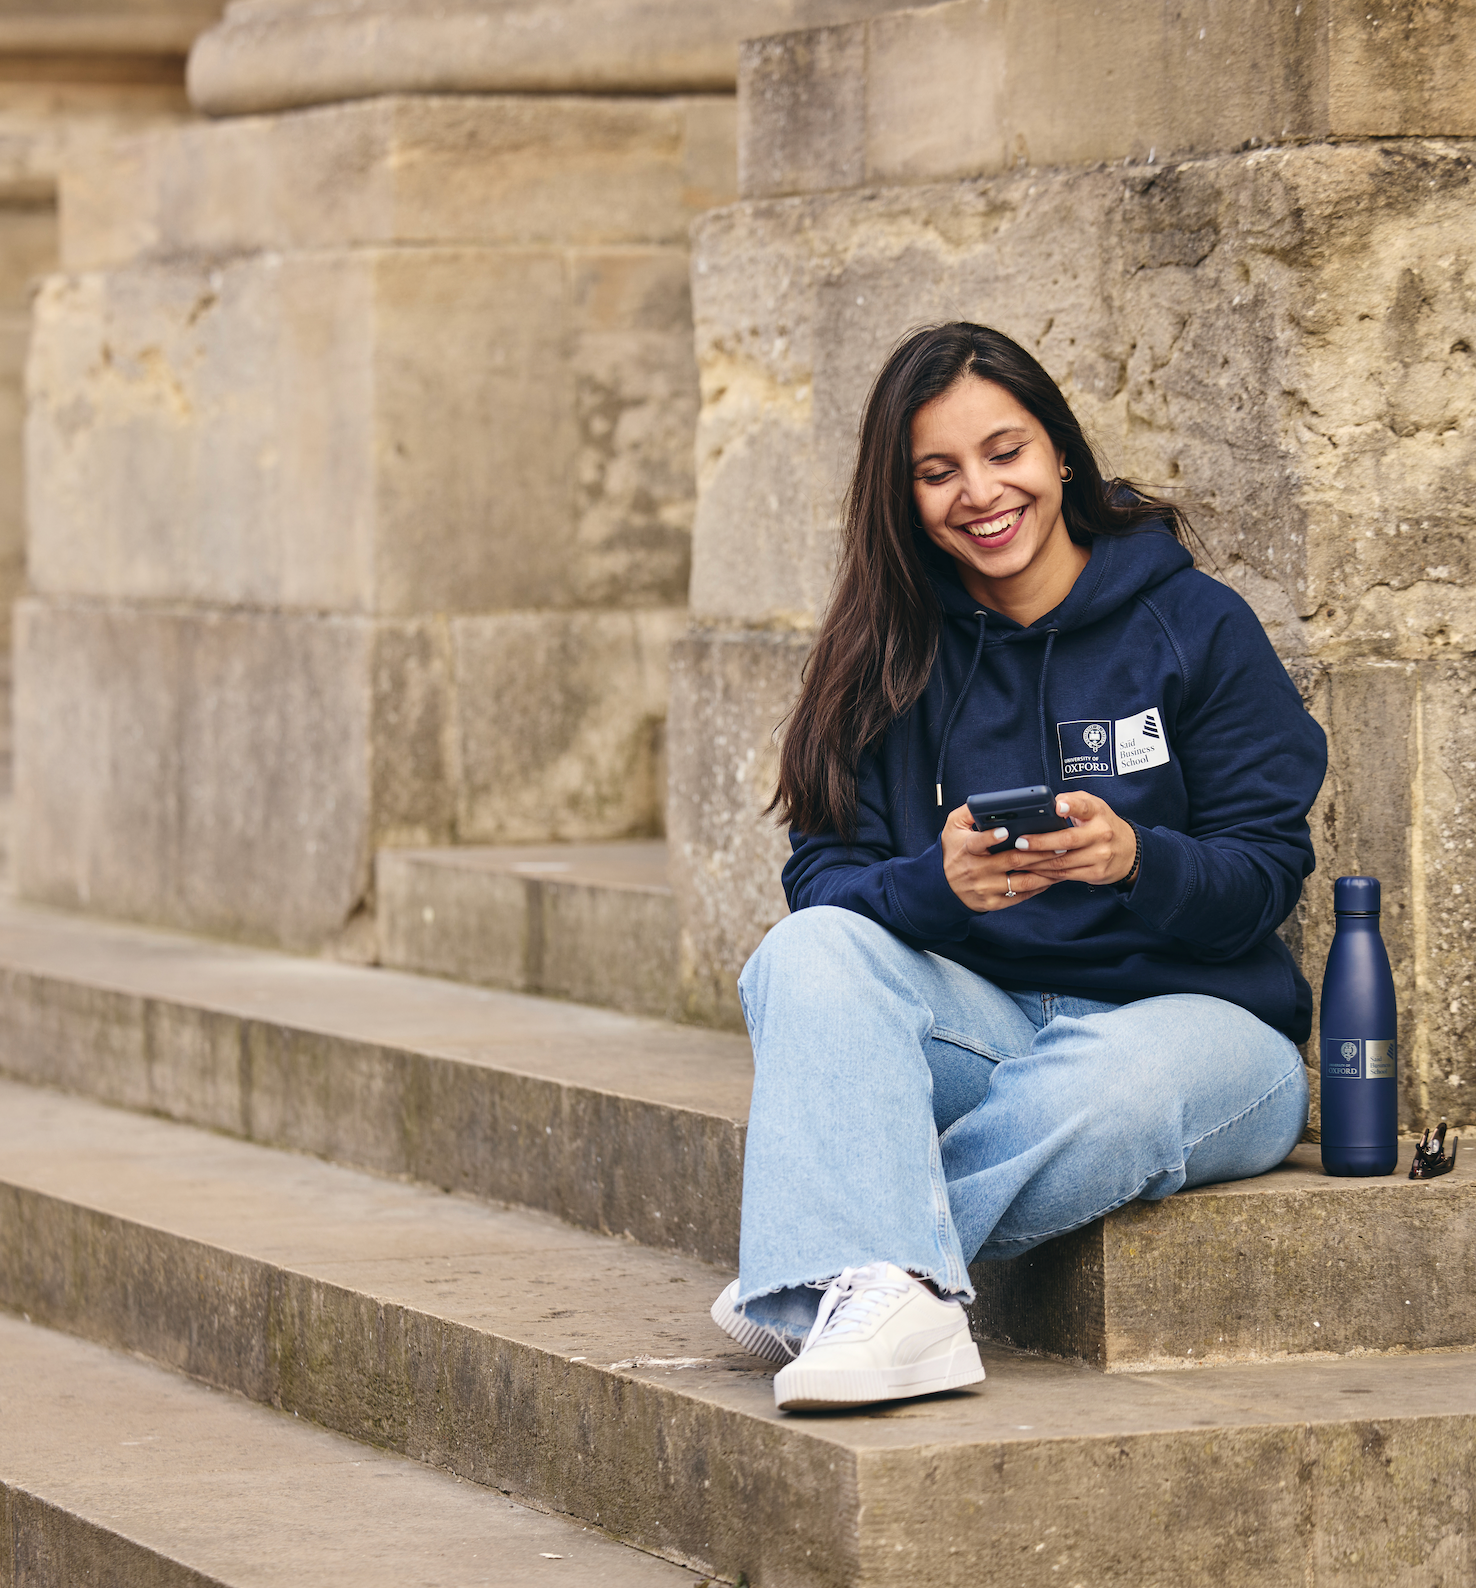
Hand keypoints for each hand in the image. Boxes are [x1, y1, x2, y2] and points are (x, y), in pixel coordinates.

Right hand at [941, 804, 1055, 911]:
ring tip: (1060, 860)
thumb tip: (989, 800)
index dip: (991, 837)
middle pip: (1012, 861)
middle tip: (1059, 844)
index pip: (977, 843)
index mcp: (966, 849)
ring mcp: (986, 888)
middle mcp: (976, 870)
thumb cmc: (952, 852)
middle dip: (1038, 852)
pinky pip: (1020, 896)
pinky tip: (1050, 877)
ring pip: (1022, 881)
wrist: (941, 887)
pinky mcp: (993, 903)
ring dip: (1044, 872)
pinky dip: (1038, 887)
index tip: (1006, 831)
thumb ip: (969, 811)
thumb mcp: (952, 827)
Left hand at [1004, 790, 1137, 886]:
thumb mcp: (1093, 806)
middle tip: (1020, 842)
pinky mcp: (1096, 873)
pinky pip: (1066, 874)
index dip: (1071, 806)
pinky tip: (1032, 869)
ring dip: (1037, 861)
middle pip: (1067, 840)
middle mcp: (1101, 834)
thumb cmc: (1102, 824)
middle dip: (1040, 842)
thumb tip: (1050, 803)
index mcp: (1098, 813)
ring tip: (1017, 859)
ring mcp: (1100, 856)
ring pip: (1063, 861)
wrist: (1130, 852)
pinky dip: (1046, 873)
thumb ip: (1073, 800)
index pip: (1085, 807)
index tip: (1058, 806)